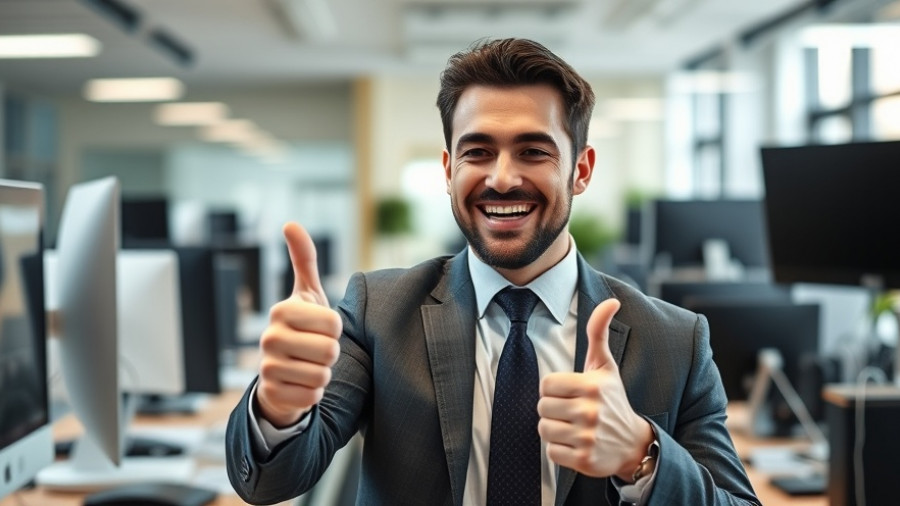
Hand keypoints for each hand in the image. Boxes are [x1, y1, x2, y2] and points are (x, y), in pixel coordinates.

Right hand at [255, 222, 341, 426]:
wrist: (281, 372)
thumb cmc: (302, 328)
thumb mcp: (307, 293)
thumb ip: (304, 258)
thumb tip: (290, 223)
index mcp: (281, 310)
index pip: (334, 323)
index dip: (336, 329)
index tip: (321, 328)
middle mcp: (269, 337)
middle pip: (330, 351)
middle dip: (331, 354)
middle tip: (316, 350)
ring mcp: (267, 368)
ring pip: (322, 375)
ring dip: (323, 373)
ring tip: (308, 366)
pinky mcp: (272, 395)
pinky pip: (313, 397)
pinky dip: (314, 393)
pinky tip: (300, 384)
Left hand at [537, 298, 653, 480]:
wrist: (633, 444)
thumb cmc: (612, 399)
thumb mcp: (605, 366)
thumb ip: (599, 332)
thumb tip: (611, 300)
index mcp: (593, 387)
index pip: (546, 385)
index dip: (553, 388)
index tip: (569, 392)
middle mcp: (591, 412)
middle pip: (542, 407)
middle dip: (552, 409)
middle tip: (570, 411)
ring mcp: (589, 438)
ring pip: (544, 429)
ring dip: (554, 429)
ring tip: (572, 427)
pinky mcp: (585, 460)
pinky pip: (551, 452)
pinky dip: (559, 449)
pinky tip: (575, 443)